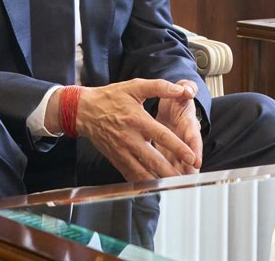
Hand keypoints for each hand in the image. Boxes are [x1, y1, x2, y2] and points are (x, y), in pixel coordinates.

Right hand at [73, 78, 200, 182]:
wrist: (83, 111)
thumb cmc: (111, 97)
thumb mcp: (135, 86)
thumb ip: (160, 87)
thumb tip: (181, 90)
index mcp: (137, 120)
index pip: (162, 136)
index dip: (178, 148)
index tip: (192, 157)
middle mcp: (130, 138)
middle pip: (154, 159)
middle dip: (171, 170)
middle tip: (187, 178)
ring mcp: (121, 151)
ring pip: (142, 171)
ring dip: (159, 180)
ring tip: (174, 186)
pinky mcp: (115, 159)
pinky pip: (130, 175)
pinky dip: (143, 183)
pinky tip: (154, 188)